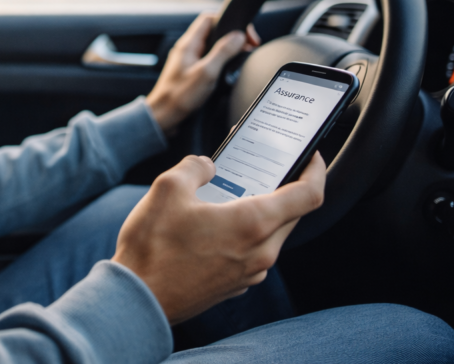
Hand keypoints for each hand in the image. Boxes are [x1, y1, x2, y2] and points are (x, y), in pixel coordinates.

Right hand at [112, 152, 325, 323]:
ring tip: (234, 194)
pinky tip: (217, 224)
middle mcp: (260, 252)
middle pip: (292, 214)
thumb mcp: (167, 188)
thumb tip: (206, 166)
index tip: (311, 155)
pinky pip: (253, 253)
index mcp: (253, 223)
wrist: (138, 299)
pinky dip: (246, 234)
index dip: (315, 169)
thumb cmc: (153, 247)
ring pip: (272, 235)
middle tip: (264, 168)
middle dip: (285, 187)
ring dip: (263, 212)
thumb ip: (194, 167)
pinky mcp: (235, 285)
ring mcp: (249, 273)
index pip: (309, 194)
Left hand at [146, 13, 259, 133]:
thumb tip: (238, 36)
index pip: (209, 18)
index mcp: (188, 43)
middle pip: (213, 32)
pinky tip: (230, 69)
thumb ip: (223, 52)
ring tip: (243, 56)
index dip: (228, 21)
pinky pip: (209, 59)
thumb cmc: (179, 96)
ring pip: (212, 46)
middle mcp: (187, 49)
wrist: (164, 116)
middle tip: (249, 46)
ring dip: (228, 49)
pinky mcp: (191, 72)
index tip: (244, 34)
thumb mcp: (206, 72)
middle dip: (233, 36)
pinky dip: (222, 61)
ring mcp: (188, 60)